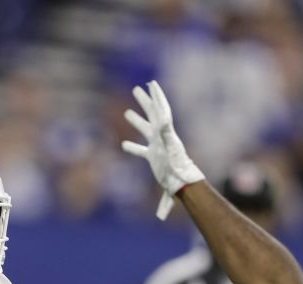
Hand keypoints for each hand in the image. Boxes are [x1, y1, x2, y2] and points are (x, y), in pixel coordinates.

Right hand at [121, 80, 205, 219]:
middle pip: (151, 114)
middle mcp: (161, 136)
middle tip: (135, 89)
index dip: (157, 96)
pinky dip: (133, 146)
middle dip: (144, 102)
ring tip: (126, 112)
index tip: (151, 83)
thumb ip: (166, 132)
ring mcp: (157, 146)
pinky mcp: (153, 157)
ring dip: (136, 121)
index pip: (160, 109)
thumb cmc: (174, 165)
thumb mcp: (169, 146)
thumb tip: (163, 119)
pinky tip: (123, 144)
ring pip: (145, 130)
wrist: (179, 181)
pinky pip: (141, 150)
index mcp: (165, 131)